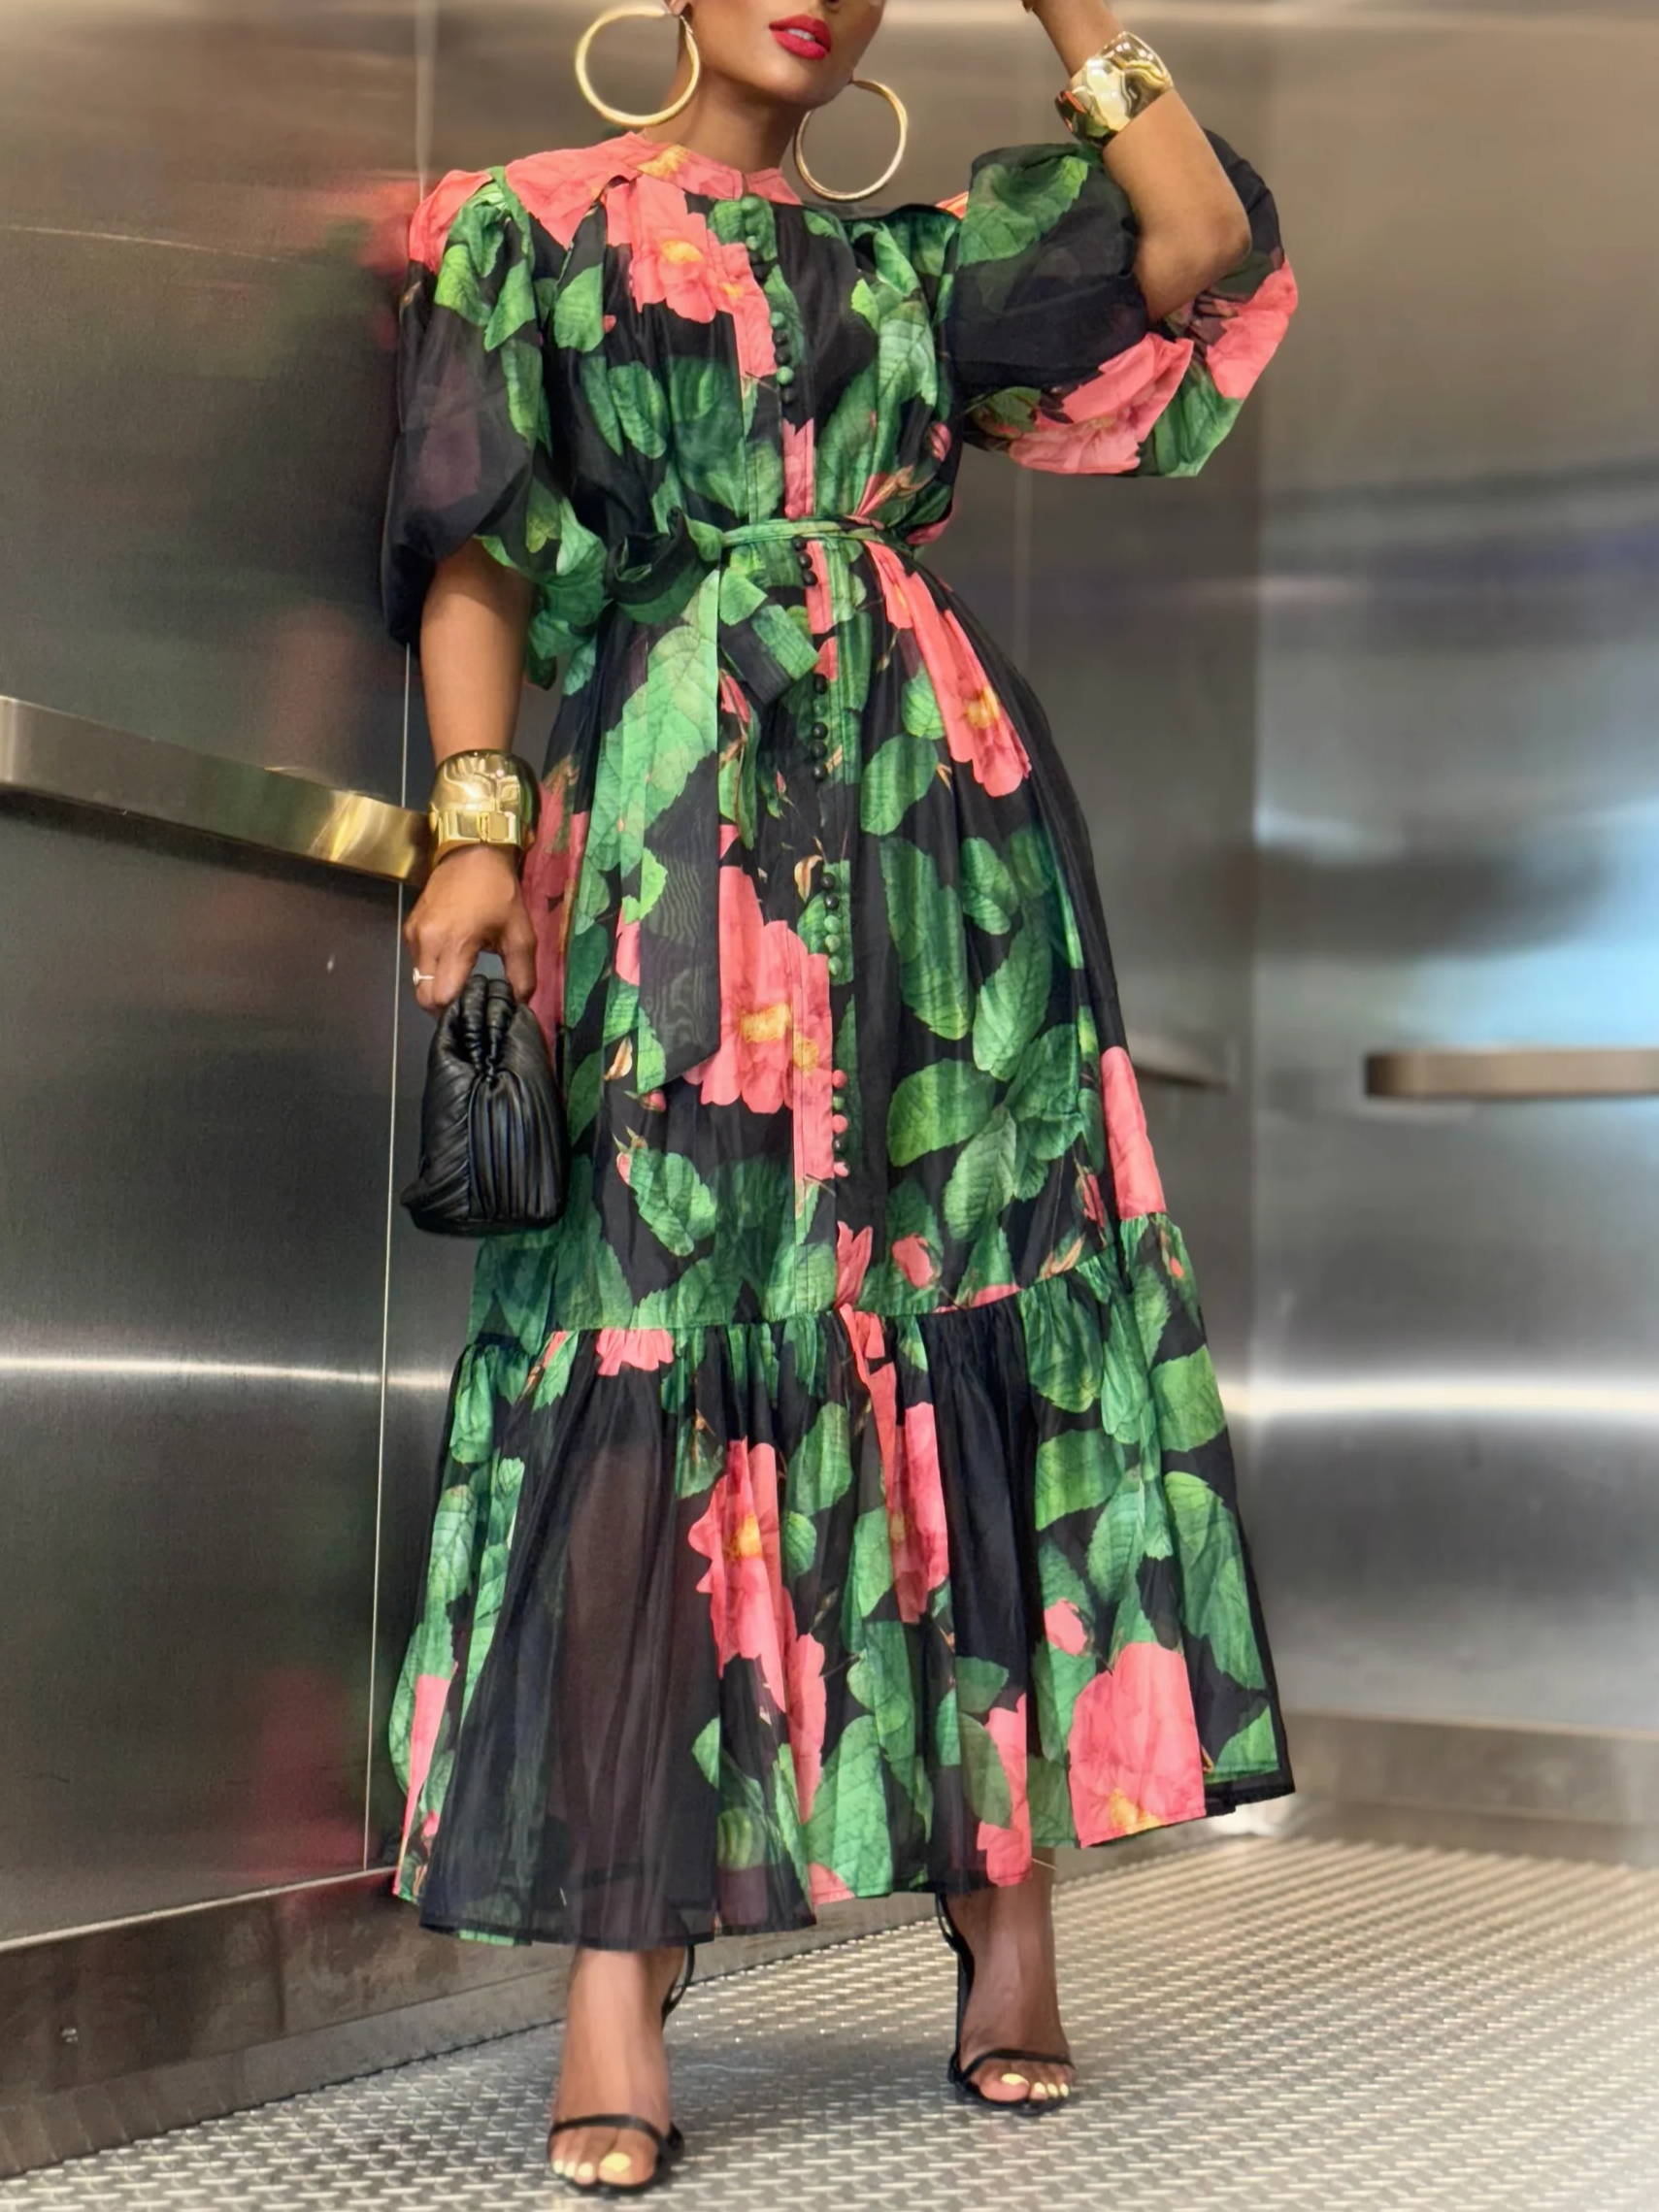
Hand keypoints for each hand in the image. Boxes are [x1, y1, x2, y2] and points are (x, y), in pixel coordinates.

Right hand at [404, 844, 536, 1013]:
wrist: (472, 853)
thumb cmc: (499, 893)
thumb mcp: (521, 934)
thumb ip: (522, 974)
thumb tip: (520, 1005)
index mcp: (454, 944)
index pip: (440, 997)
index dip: (457, 1008)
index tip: (475, 1007)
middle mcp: (427, 941)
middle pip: (424, 995)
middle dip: (443, 1005)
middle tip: (468, 1001)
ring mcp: (414, 934)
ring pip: (419, 980)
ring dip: (437, 986)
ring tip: (462, 979)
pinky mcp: (409, 927)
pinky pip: (417, 961)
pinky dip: (432, 969)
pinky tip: (452, 960)